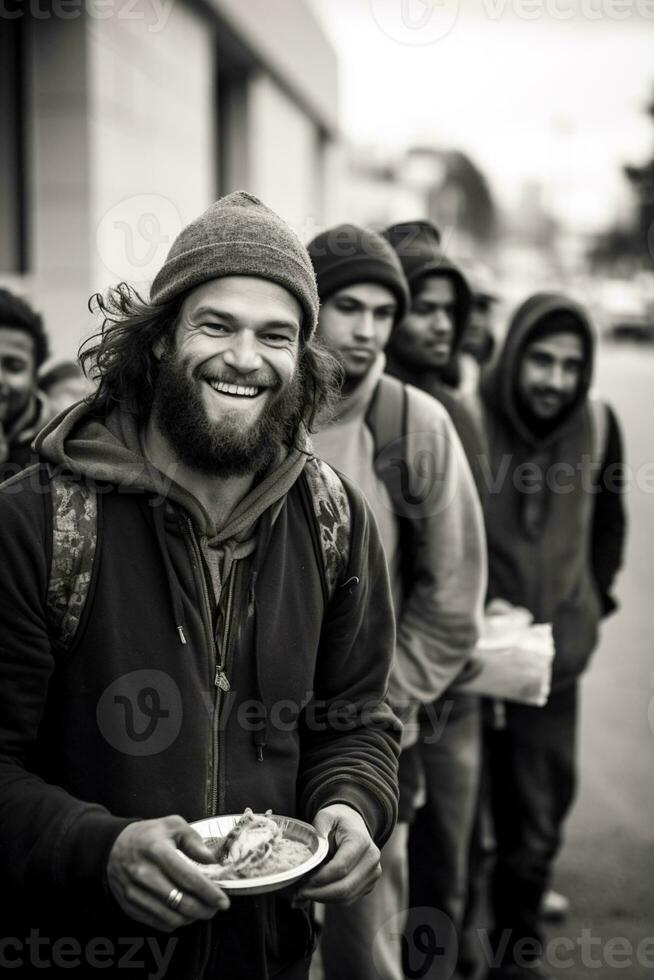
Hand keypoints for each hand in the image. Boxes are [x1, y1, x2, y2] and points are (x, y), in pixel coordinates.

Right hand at [106, 815, 229, 931]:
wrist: (112, 846)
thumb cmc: (148, 835)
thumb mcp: (172, 825)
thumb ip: (194, 841)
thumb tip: (211, 861)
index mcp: (157, 851)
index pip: (188, 878)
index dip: (209, 893)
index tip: (224, 901)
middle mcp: (144, 874)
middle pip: (181, 901)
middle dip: (204, 909)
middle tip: (215, 907)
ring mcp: (134, 893)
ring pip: (170, 916)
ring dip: (191, 918)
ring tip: (201, 910)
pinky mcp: (129, 906)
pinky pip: (157, 922)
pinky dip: (175, 922)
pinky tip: (183, 913)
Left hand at [296, 804, 380, 903]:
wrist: (355, 823)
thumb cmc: (338, 820)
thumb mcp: (325, 817)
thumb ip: (316, 834)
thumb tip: (307, 859)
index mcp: (361, 841)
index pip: (340, 867)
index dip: (320, 877)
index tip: (303, 879)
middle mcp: (371, 859)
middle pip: (344, 887)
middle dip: (318, 893)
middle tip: (299, 892)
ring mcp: (373, 874)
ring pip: (346, 897)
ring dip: (323, 899)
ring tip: (304, 894)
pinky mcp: (368, 884)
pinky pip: (348, 899)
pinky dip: (330, 900)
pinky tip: (315, 893)